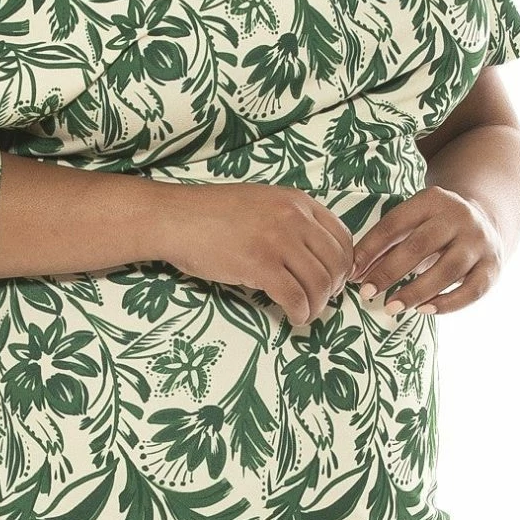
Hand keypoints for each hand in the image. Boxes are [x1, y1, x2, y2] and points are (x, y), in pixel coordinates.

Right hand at [150, 182, 354, 332]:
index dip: (344, 265)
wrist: (175, 218)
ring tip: (306, 313)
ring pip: (319, 283)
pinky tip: (294, 318)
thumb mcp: (261, 203)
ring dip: (317, 305)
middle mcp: (293, 217)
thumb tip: (312, 254)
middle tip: (320, 301)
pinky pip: (295, 297)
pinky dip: (300, 313)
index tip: (333, 280)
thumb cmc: (212, 215)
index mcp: (296, 201)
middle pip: (335, 263)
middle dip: (332, 289)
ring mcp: (277, 240)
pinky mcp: (260, 264)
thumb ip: (289, 220)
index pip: (342, 237)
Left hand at [349, 184, 504, 317]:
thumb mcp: (413, 222)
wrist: (486, 221)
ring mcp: (479, 242)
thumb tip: (355, 273)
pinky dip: (447, 304)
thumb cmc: (434, 228)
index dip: (370, 248)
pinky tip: (424, 310)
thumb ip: (386, 243)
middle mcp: (459, 217)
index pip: (395, 223)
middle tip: (367, 293)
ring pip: (447, 270)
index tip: (351, 272)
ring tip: (391, 307)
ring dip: (416, 292)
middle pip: (421, 246)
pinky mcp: (492, 267)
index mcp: (433, 200)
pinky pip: (471, 290)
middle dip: (389, 272)